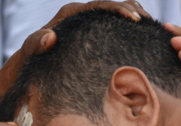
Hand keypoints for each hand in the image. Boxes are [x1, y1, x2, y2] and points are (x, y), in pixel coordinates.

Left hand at [16, 1, 148, 62]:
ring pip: (116, 12)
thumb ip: (35, 43)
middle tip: (148, 23)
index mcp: (70, 13)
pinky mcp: (93, 33)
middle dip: (132, 9)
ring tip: (150, 28)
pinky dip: (128, 27)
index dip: (118, 9)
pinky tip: (141, 38)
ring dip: (134, 15)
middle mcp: (81, 14)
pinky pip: (114, 25)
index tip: (134, 19)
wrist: (30, 63)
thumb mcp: (30, 50)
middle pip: (112, 4)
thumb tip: (50, 36)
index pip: (99, 5)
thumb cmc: (30, 57)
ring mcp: (88, 23)